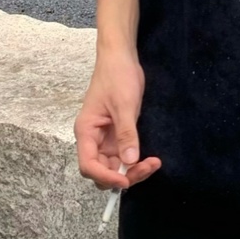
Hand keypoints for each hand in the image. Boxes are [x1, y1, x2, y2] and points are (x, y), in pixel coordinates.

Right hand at [74, 51, 161, 190]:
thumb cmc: (117, 76)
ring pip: (114, 167)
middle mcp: (93, 139)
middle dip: (122, 176)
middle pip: (101, 170)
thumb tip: (129, 161)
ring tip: (153, 163)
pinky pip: (123, 157)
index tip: (125, 181)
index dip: (105, 176)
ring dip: (132, 171)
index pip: (88, 164)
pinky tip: (150, 159)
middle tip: (147, 168)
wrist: (121, 58)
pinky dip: (135, 162)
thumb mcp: (124, 104)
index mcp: (86, 131)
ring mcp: (105, 139)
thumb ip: (126, 133)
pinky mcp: (117, 136)